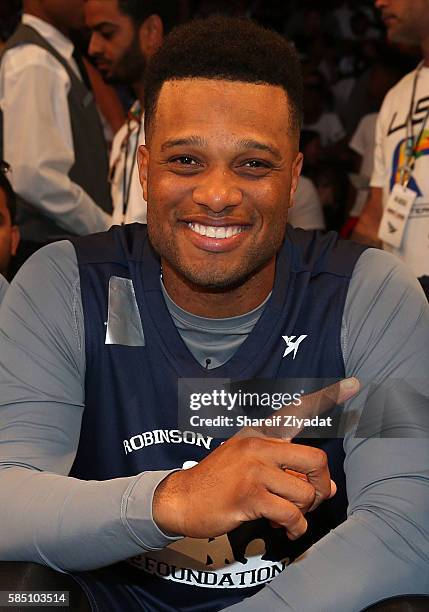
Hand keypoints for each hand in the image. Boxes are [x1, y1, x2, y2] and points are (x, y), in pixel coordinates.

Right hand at [153, 377, 359, 539]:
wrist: (182, 499)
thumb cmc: (219, 482)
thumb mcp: (251, 467)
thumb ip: (289, 472)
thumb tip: (329, 489)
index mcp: (259, 434)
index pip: (296, 412)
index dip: (328, 397)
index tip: (354, 383)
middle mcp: (259, 446)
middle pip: (315, 461)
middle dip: (321, 486)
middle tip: (311, 498)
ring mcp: (253, 470)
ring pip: (304, 493)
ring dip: (303, 512)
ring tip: (289, 516)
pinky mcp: (249, 496)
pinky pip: (290, 514)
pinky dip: (293, 527)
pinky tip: (283, 528)